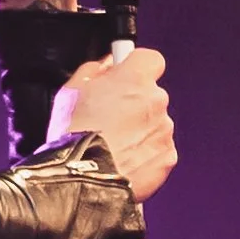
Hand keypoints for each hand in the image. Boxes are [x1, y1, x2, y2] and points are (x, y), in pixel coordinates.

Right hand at [47, 47, 175, 201]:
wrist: (83, 179)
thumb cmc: (74, 134)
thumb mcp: (72, 90)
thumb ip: (94, 70)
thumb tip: (108, 64)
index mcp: (135, 79)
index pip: (151, 60)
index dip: (137, 69)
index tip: (126, 78)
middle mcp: (156, 101)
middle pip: (152, 95)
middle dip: (135, 104)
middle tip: (111, 118)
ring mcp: (164, 130)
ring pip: (156, 123)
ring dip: (140, 130)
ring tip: (114, 145)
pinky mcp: (167, 157)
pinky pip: (159, 149)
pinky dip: (145, 153)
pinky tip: (124, 160)